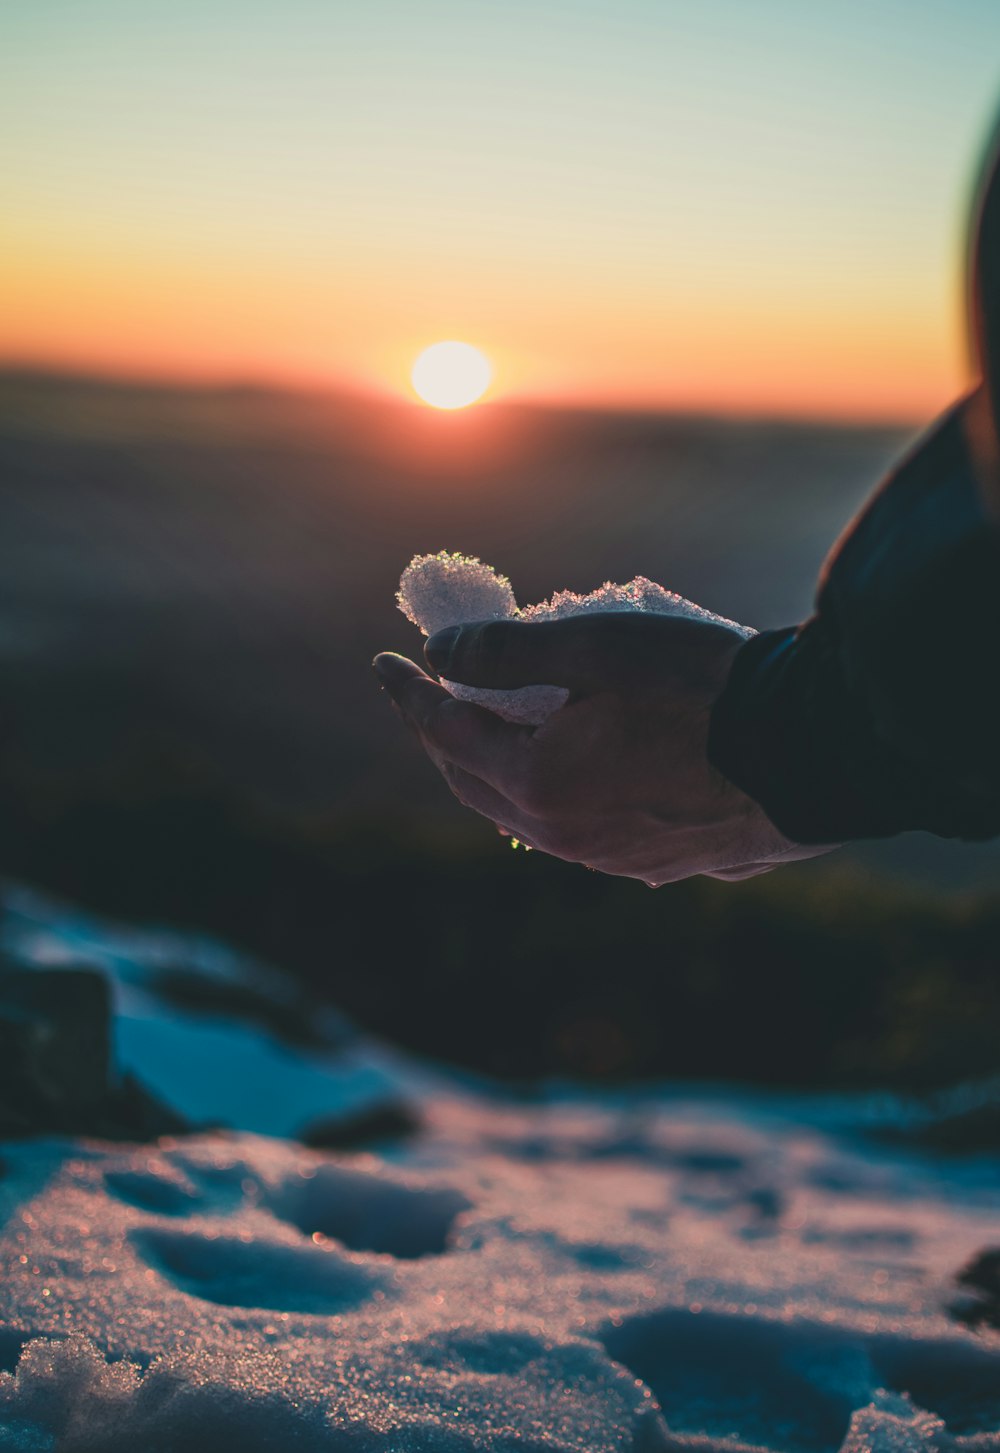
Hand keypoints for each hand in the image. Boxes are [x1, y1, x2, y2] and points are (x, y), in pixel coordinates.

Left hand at [373, 612, 833, 884]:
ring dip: (494, 765)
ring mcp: (609, 858)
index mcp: (538, 782)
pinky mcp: (653, 863)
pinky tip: (563, 766)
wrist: (813, 753)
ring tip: (490, 724)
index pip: (444, 731)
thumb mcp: (597, 646)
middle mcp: (563, 834)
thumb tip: (438, 654)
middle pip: (473, 780)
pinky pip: (572, 827)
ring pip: (521, 810)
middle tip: (429, 692)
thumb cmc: (705, 688)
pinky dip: (546, 789)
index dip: (407, 692)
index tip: (383, 660)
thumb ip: (505, 650)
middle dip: (441, 733)